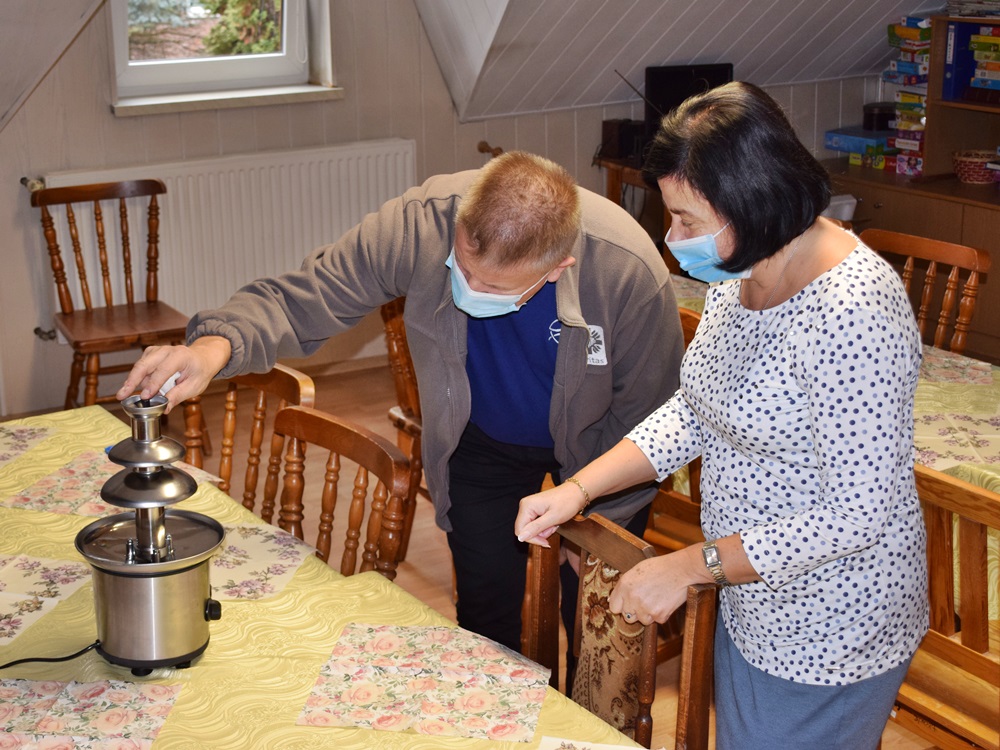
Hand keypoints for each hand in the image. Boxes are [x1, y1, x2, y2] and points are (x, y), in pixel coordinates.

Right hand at [115, 337, 231, 413]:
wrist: (202, 358)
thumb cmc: (199, 372)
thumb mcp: (195, 386)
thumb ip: (178, 395)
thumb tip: (164, 408)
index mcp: (181, 356)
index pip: (164, 370)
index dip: (153, 384)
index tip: (145, 397)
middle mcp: (167, 350)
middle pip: (145, 364)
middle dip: (132, 380)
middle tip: (121, 395)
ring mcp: (157, 350)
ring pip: (140, 366)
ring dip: (134, 381)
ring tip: (127, 395)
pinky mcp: (151, 354)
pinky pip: (141, 366)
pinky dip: (138, 378)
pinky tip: (139, 388)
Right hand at [514, 483, 584, 545]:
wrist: (576, 493)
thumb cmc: (567, 502)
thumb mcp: (553, 518)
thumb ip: (536, 528)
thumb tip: (520, 537)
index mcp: (527, 506)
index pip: (520, 531)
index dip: (532, 539)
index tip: (546, 541)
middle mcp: (525, 506)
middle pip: (525, 530)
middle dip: (540, 534)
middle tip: (553, 528)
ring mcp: (529, 507)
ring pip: (531, 529)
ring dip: (544, 530)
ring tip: (554, 524)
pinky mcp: (534, 510)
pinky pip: (535, 524)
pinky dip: (544, 527)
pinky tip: (552, 522)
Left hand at [608, 546, 701, 624]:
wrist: (681, 570)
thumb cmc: (660, 567)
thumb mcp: (637, 571)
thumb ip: (626, 586)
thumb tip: (618, 599)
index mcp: (624, 585)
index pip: (614, 607)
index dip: (621, 605)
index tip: (627, 603)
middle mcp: (632, 599)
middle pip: (627, 616)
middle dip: (635, 611)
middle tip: (645, 600)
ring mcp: (645, 609)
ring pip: (642, 620)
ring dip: (648, 613)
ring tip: (656, 598)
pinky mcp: (659, 616)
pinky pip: (656, 620)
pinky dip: (661, 614)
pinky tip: (665, 601)